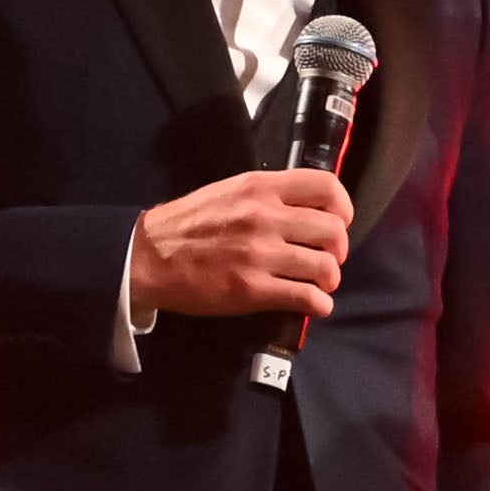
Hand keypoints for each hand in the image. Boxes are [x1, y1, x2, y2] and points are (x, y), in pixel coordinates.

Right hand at [133, 167, 351, 319]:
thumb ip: (267, 195)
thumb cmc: (187, 225)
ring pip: (326, 267)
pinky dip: (319, 305)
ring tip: (318, 283)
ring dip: (329, 279)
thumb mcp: (228, 191)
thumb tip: (306, 207)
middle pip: (333, 231)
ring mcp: (260, 254)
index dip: (343, 207)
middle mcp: (265, 217)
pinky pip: (308, 298)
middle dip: (338, 249)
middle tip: (327, 258)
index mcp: (260, 188)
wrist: (146, 257)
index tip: (339, 221)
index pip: (325, 186)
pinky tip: (312, 304)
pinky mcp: (253, 289)